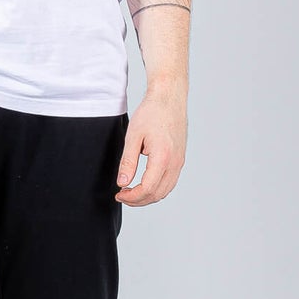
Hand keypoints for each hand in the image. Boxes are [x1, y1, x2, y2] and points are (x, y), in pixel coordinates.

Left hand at [115, 83, 186, 205]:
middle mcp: (175, 162)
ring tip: (131, 192)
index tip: (119, 195)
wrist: (169, 98)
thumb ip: (128, 162)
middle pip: (157, 194)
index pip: (148, 189)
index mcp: (162, 157)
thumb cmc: (151, 112)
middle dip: (139, 200)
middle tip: (122, 196)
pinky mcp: (180, 159)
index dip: (132, 197)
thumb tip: (122, 183)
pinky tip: (144, 183)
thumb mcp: (133, 136)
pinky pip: (170, 181)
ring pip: (166, 190)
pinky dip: (157, 188)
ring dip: (148, 196)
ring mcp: (179, 161)